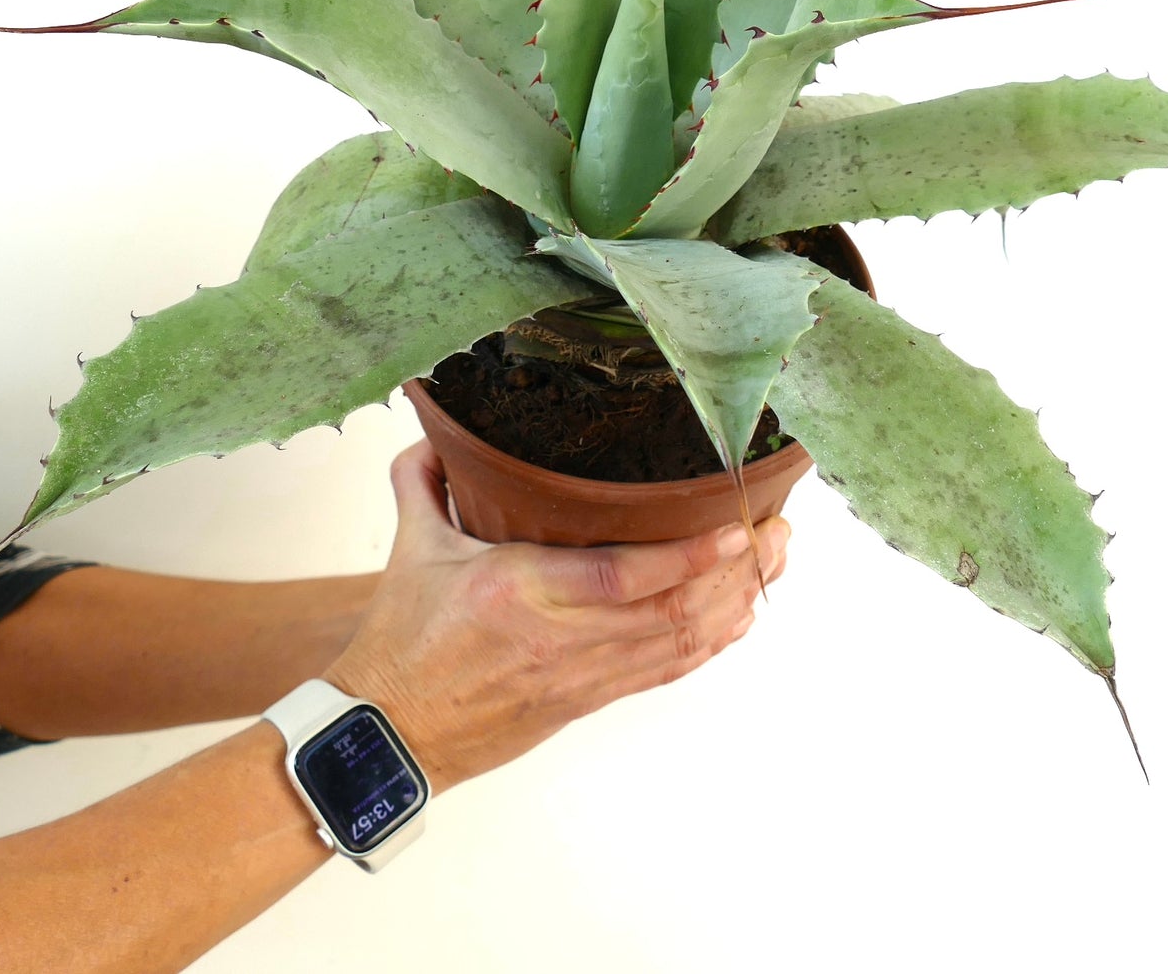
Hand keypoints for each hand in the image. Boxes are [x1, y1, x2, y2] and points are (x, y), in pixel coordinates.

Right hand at [323, 440, 789, 791]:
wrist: (390, 733)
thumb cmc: (402, 644)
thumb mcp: (409, 549)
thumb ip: (424, 482)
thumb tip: (436, 433)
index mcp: (518, 591)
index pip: (620, 577)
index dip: (687, 558)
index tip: (735, 529)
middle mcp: (561, 636)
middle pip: (671, 610)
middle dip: (737, 573)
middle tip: (777, 532)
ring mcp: (581, 674)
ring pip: (678, 642)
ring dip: (735, 604)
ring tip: (774, 562)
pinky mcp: (588, 700)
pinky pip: (663, 670)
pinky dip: (709, 644)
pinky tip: (739, 618)